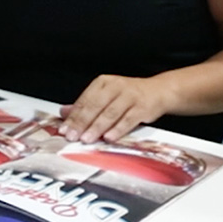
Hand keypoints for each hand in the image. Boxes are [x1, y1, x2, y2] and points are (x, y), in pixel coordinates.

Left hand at [59, 75, 174, 142]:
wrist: (159, 91)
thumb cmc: (129, 95)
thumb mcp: (106, 96)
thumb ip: (86, 105)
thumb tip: (64, 113)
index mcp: (104, 83)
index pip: (85, 100)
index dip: (73, 116)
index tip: (64, 129)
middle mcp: (116, 86)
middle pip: (95, 106)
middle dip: (82, 122)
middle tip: (73, 136)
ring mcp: (130, 96)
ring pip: (110, 113)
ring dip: (97, 127)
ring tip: (87, 138)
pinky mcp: (142, 107)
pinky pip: (128, 119)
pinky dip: (118, 129)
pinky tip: (109, 138)